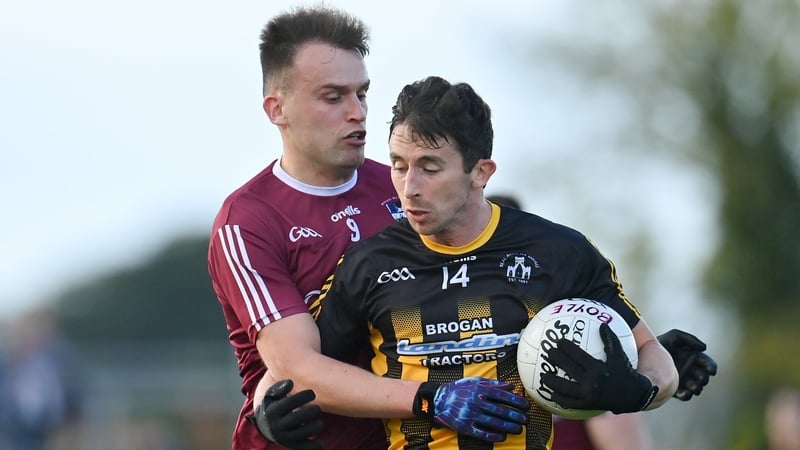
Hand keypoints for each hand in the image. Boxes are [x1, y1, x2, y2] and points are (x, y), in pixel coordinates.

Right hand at [246, 379, 322, 449]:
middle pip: (295, 419)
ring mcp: (283, 437)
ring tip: (320, 424)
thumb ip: (280, 387)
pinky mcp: (290, 445)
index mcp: (272, 411)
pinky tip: (321, 443)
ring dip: (314, 429)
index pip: (289, 403)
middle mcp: (276, 425)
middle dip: (310, 412)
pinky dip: (312, 447)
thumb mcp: (272, 394)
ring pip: (300, 435)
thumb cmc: (274, 404)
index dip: (303, 397)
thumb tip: (291, 383)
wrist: (265, 426)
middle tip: (318, 408)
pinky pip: (301, 448)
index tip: (312, 394)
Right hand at [413, 377, 528, 441]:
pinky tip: (503, 436)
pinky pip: (481, 433)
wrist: (438, 399)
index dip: (517, 401)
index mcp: (480, 389)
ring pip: (494, 423)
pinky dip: (493, 436)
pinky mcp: (464, 426)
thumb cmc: (459, 389)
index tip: (526, 406)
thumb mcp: (475, 381)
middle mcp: (476, 402)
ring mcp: (470, 415)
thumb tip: (511, 386)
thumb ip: (494, 383)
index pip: (503, 396)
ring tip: (519, 429)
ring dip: (509, 427)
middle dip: (516, 416)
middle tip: (526, 420)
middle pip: (501, 411)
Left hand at [542, 323, 657, 413]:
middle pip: (569, 369)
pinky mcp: (587, 405)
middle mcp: (592, 382)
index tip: (558, 342)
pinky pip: (570, 402)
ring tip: (543, 376)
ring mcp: (588, 395)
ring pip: (565, 388)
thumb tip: (602, 325)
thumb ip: (611, 340)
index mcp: (598, 369)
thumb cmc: (625, 373)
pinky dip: (560, 398)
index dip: (567, 348)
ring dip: (552, 382)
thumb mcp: (619, 355)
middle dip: (557, 359)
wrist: (635, 396)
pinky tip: (552, 394)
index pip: (578, 356)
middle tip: (548, 352)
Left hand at [657, 329, 717, 400]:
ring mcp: (684, 381)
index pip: (708, 364)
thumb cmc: (661, 344)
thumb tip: (704, 348)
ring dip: (697, 387)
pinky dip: (687, 394)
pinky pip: (685, 396)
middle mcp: (691, 370)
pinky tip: (684, 391)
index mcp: (694, 359)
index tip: (710, 370)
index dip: (711, 367)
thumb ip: (689, 339)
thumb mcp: (674, 337)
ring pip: (697, 388)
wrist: (645, 356)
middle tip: (699, 378)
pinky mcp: (675, 389)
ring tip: (692, 385)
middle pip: (704, 378)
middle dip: (703, 378)